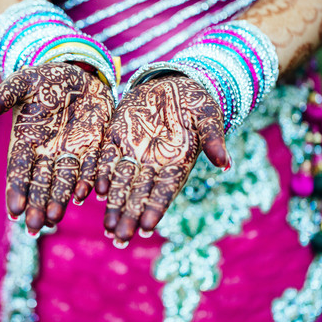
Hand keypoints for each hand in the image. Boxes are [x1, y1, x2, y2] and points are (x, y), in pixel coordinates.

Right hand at [0, 62, 113, 232]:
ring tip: (56, 218)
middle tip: (35, 226)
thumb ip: (3, 96)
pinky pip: (91, 166)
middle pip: (41, 183)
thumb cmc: (43, 79)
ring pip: (65, 181)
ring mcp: (71, 152)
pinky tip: (89, 194)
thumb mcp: (23, 82)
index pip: (18, 169)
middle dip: (38, 205)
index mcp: (25, 141)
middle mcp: (47, 153)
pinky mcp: (93, 147)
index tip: (14, 210)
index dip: (16, 189)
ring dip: (61, 199)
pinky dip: (90, 180)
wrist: (77, 73)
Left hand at [95, 74, 229, 244]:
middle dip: (130, 216)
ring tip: (108, 228)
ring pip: (121, 183)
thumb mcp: (208, 118)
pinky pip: (107, 159)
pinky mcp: (117, 136)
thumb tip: (225, 163)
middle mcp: (153, 164)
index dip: (156, 209)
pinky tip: (97, 191)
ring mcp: (134, 152)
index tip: (147, 227)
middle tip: (120, 238)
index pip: (165, 191)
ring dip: (114, 205)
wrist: (174, 83)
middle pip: (140, 195)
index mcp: (176, 164)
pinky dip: (102, 174)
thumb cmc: (197, 103)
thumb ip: (213, 140)